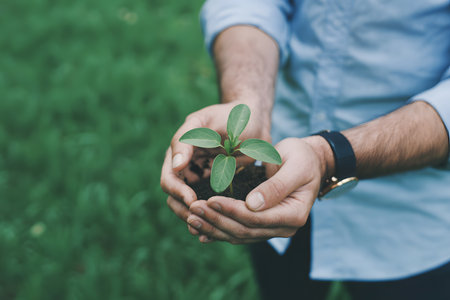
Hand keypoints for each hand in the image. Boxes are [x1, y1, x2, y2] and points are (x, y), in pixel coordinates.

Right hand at [160, 101, 271, 235]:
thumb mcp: (205, 122)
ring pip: (191, 205)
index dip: (177, 192)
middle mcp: (187, 169)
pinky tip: (218, 228)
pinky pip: (209, 205)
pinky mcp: (217, 187)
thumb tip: (175, 166)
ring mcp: (202, 179)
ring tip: (206, 230)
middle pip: (176, 198)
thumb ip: (186, 140)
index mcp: (179, 154)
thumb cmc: (228, 116)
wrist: (253, 119)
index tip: (192, 201)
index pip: (169, 180)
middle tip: (199, 220)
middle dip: (184, 210)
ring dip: (195, 218)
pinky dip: (211, 216)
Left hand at [186, 137, 326, 243]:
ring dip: (213, 227)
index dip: (231, 210)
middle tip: (192, 209)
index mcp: (294, 215)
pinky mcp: (260, 226)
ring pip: (238, 235)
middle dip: (216, 220)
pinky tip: (200, 230)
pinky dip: (218, 231)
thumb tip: (252, 204)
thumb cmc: (302, 158)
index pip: (256, 218)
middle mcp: (283, 228)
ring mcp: (272, 229)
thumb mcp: (294, 166)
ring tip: (190, 218)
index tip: (209, 199)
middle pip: (244, 230)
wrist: (308, 162)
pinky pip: (237, 232)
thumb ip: (276, 186)